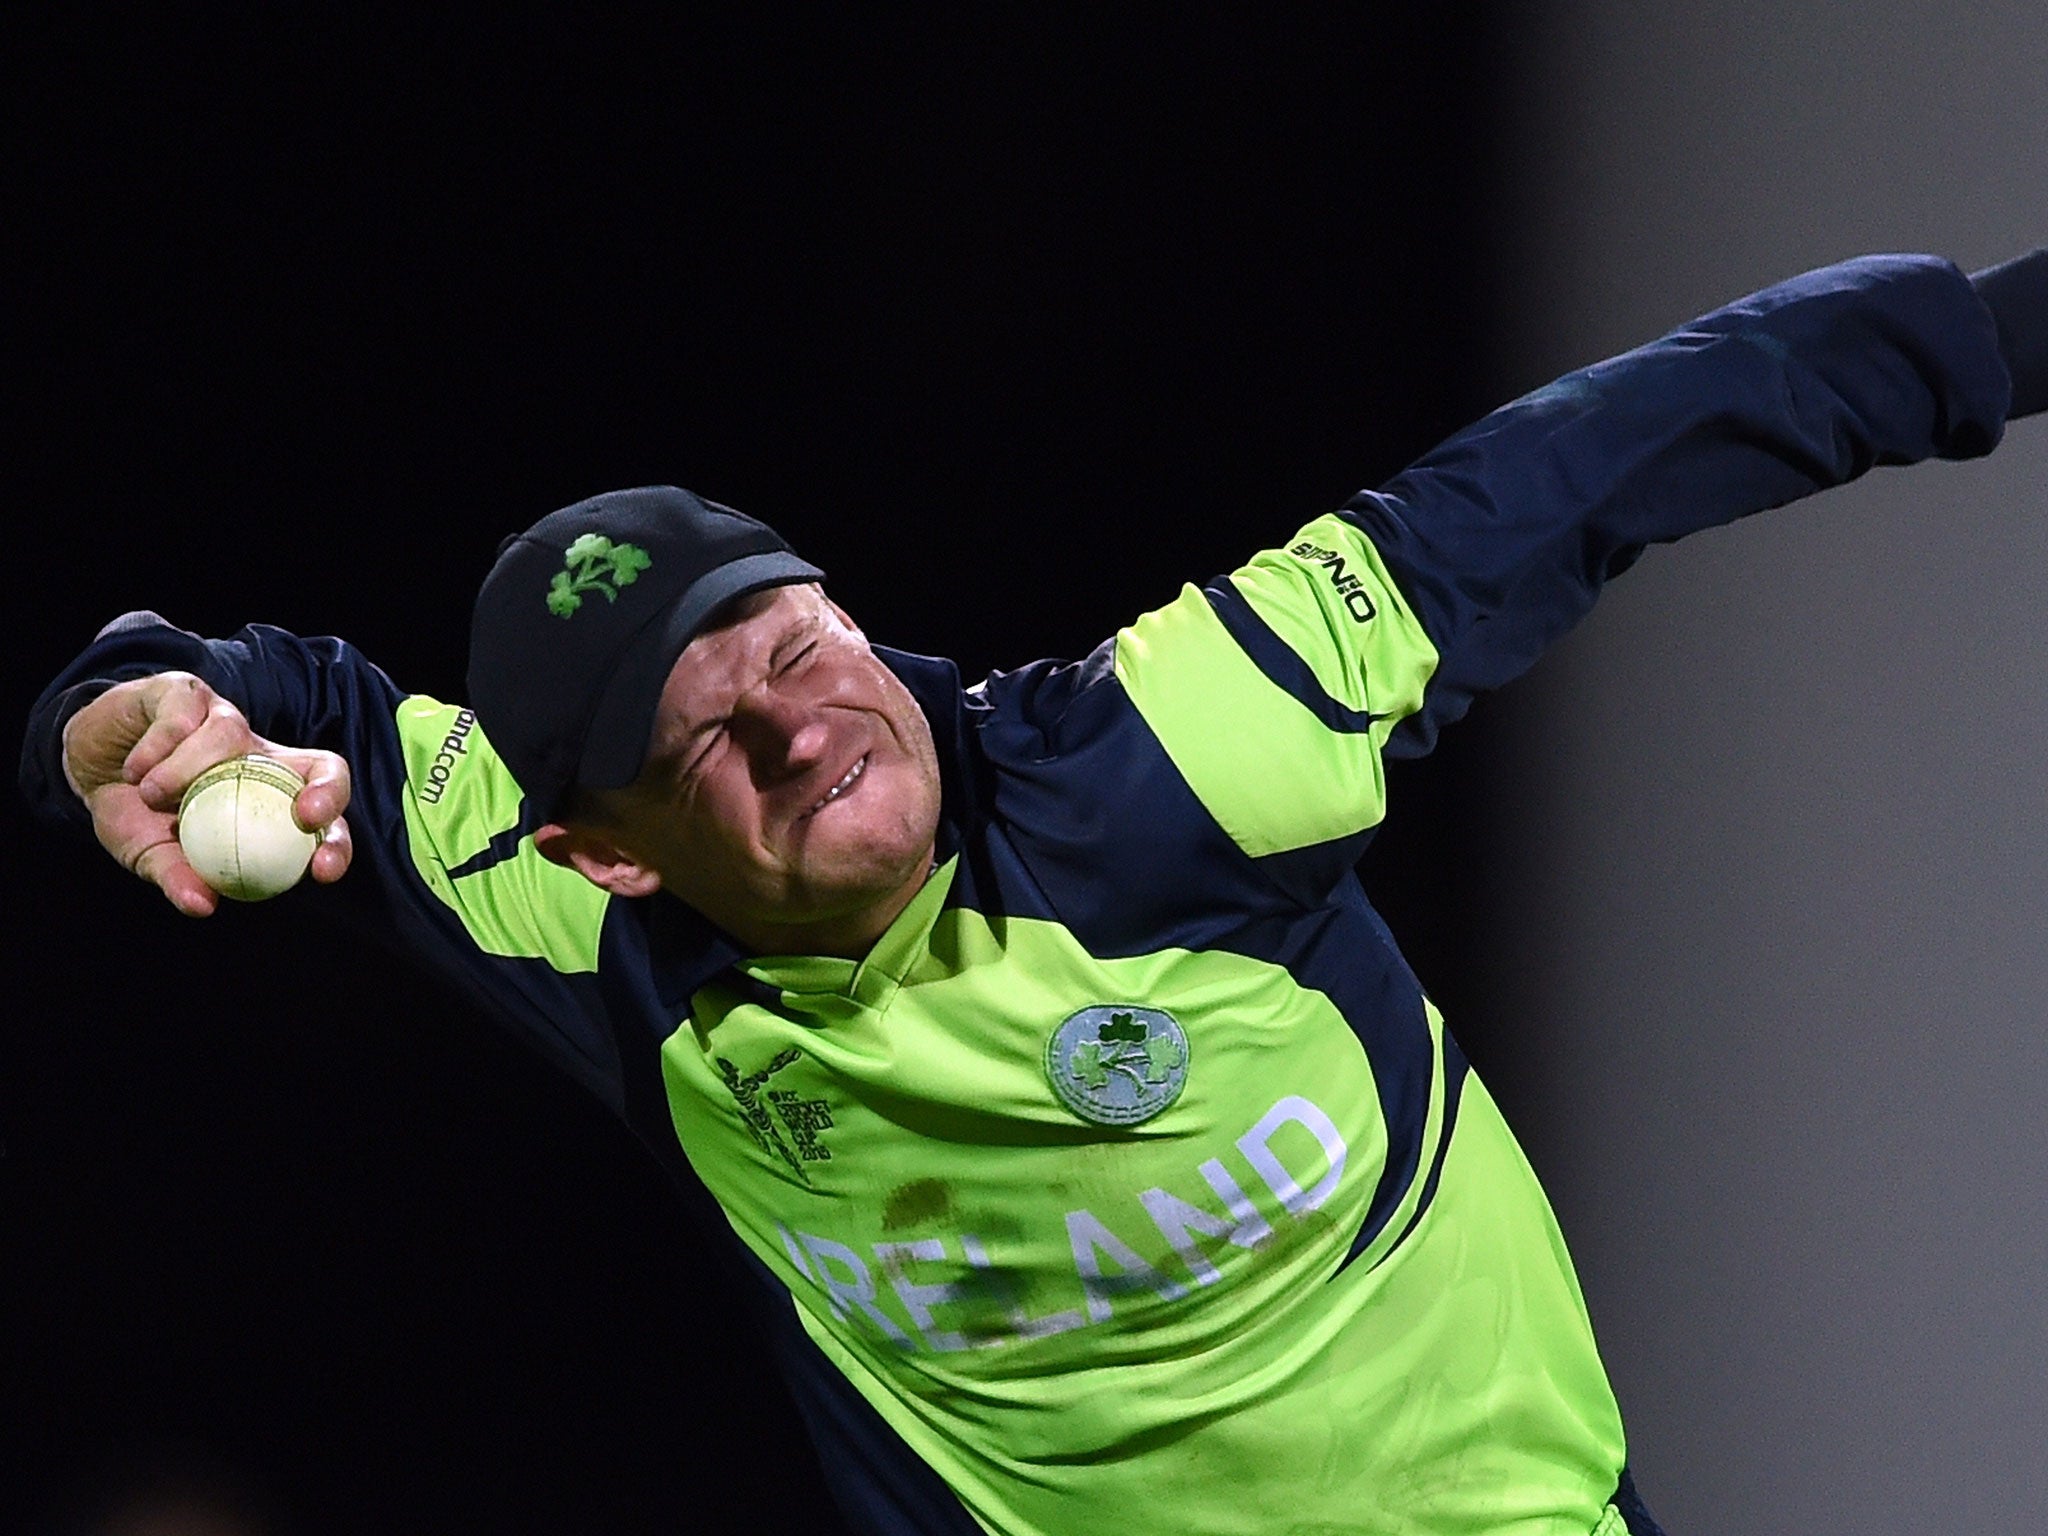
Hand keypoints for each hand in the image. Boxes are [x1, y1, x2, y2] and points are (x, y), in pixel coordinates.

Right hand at [62, 672, 354, 915]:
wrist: (86, 766)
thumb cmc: (133, 813)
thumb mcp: (149, 852)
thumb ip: (178, 876)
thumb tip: (203, 904)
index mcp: (268, 799)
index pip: (325, 819)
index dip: (337, 841)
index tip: (321, 870)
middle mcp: (261, 758)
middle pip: (326, 765)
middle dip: (328, 791)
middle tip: (306, 816)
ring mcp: (228, 720)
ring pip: (232, 735)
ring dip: (187, 771)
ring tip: (150, 796)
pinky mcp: (188, 693)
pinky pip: (183, 718)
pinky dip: (155, 749)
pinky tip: (134, 769)